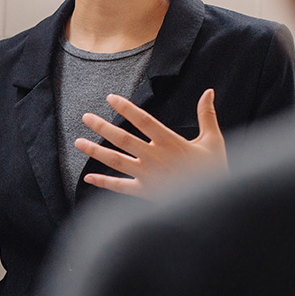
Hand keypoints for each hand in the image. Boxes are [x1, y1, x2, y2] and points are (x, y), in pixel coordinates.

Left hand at [74, 89, 226, 197]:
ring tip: (78, 142)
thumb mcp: (213, 141)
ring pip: (116, 161)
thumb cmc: (215, 170)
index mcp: (170, 141)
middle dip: (102, 127)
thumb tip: (208, 91)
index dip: (126, 107)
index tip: (110, 98)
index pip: (143, 120)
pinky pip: (121, 187)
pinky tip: (88, 177)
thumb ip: (207, 115)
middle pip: (122, 139)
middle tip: (86, 118)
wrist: (216, 203)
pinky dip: (104, 182)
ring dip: (95, 151)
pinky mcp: (146, 192)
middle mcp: (155, 157)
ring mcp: (149, 175)